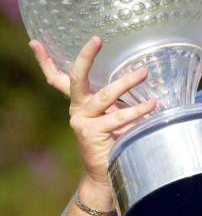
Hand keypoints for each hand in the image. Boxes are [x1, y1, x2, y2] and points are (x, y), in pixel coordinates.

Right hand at [29, 37, 155, 187]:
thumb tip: (141, 75)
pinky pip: (118, 118)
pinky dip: (137, 111)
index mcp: (79, 103)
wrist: (107, 175)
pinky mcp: (92, 134)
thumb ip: (117, 101)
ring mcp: (82, 122)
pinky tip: (151, 106)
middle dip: (85, 57)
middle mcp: (77, 110)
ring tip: (143, 72)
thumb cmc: (114, 141)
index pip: (57, 79)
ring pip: (104, 96)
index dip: (44, 61)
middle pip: (76, 78)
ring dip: (126, 82)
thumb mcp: (113, 116)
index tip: (35, 42)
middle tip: (96, 40)